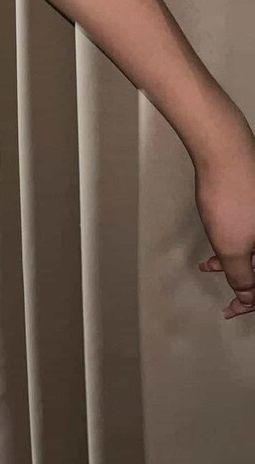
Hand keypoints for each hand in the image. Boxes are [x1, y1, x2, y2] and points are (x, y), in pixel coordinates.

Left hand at [194, 116, 254, 318]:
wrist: (224, 152)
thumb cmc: (230, 194)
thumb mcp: (232, 247)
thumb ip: (242, 277)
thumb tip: (249, 297)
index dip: (252, 303)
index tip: (233, 310)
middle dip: (246, 285)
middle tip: (228, 299)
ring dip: (237, 264)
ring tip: (212, 266)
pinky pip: (254, 235)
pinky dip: (238, 245)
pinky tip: (218, 248)